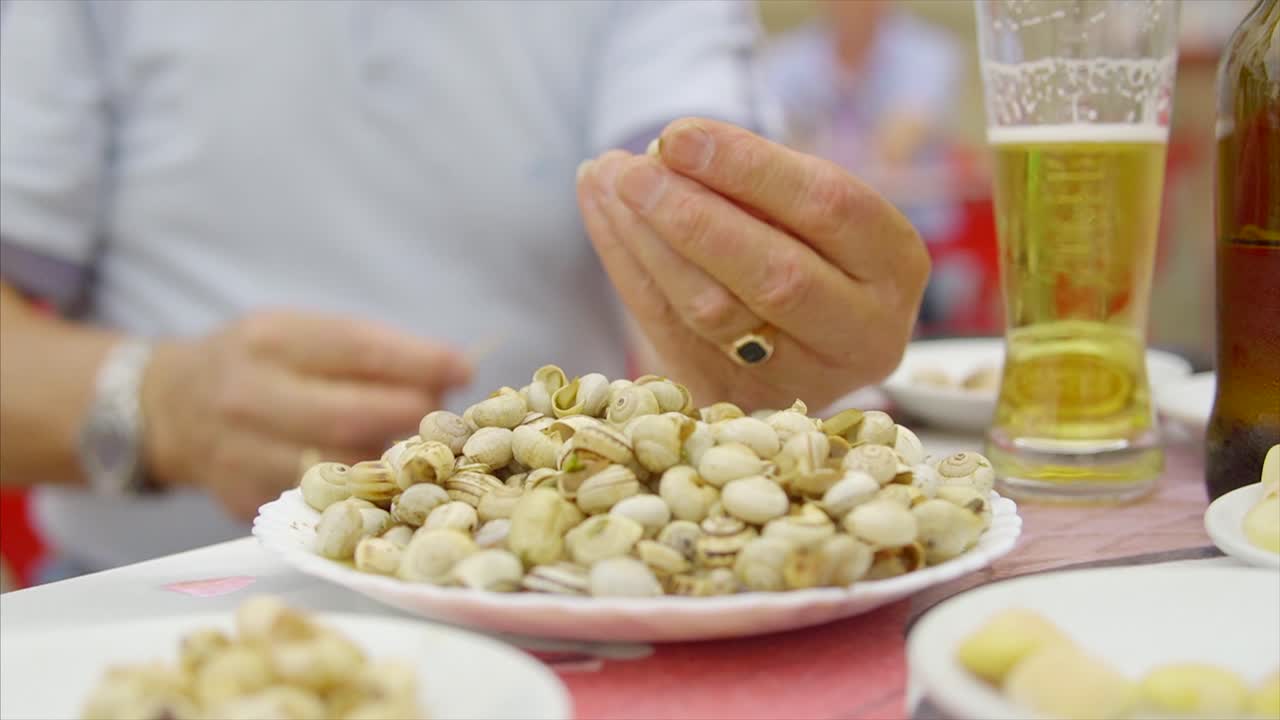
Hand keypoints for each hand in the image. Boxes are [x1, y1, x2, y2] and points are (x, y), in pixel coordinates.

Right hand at [140, 311, 470, 518]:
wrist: (166, 405)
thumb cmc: (260, 363)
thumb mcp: (302, 333)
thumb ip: (369, 351)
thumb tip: (452, 373)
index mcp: (270, 341)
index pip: (355, 349)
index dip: (417, 361)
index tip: (464, 368)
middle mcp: (248, 395)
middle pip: (348, 416)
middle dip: (411, 418)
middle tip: (451, 422)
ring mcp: (238, 453)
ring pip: (337, 468)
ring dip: (391, 462)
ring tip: (421, 452)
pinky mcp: (242, 499)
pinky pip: (316, 500)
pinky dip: (358, 491)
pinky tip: (381, 481)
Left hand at [576, 118, 929, 410]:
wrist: (798, 343)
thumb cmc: (805, 249)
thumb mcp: (808, 210)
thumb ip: (756, 181)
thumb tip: (667, 150)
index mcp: (896, 266)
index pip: (828, 207)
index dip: (748, 167)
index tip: (678, 135)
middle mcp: (864, 334)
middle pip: (775, 274)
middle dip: (693, 215)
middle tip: (632, 169)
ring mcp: (801, 382)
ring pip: (715, 312)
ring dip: (648, 241)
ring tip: (609, 181)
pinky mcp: (739, 405)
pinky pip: (671, 334)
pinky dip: (629, 270)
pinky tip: (605, 216)